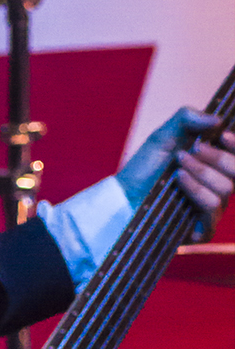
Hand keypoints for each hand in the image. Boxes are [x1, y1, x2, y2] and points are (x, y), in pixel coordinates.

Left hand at [117, 108, 234, 239]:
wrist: (123, 196)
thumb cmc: (145, 167)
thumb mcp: (163, 136)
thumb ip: (187, 119)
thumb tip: (218, 119)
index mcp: (215, 166)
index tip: (224, 135)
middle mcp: (218, 187)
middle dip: (218, 157)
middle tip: (195, 148)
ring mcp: (212, 210)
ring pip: (225, 188)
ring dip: (201, 172)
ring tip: (178, 165)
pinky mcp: (203, 229)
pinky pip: (212, 207)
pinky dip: (197, 189)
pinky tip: (179, 179)